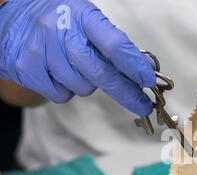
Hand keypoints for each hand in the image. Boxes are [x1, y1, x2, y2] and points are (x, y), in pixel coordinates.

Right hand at [0, 0, 155, 115]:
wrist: (8, 18)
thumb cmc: (57, 20)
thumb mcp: (85, 20)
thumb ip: (112, 42)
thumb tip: (143, 69)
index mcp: (81, 15)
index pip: (114, 44)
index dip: (134, 66)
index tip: (149, 81)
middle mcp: (60, 31)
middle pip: (102, 74)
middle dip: (127, 93)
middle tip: (142, 105)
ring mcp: (41, 51)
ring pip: (83, 88)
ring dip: (88, 84)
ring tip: (75, 66)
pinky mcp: (27, 69)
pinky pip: (62, 95)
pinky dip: (66, 89)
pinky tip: (58, 72)